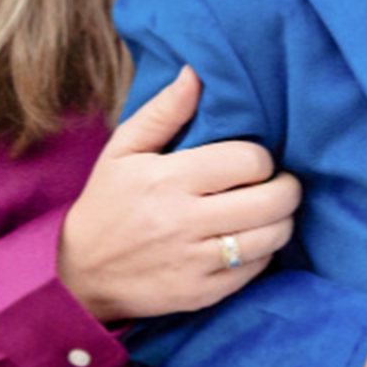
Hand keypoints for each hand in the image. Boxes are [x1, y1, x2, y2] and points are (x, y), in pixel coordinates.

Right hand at [58, 66, 301, 321]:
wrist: (80, 274)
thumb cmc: (108, 202)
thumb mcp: (123, 150)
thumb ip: (164, 110)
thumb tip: (196, 73)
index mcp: (168, 179)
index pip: (248, 160)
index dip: (261, 157)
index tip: (253, 161)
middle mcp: (184, 221)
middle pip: (272, 201)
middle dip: (286, 187)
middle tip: (279, 184)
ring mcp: (195, 262)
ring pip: (271, 237)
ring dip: (281, 220)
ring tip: (268, 211)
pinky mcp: (201, 293)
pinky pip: (256, 270)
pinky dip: (263, 253)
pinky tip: (249, 241)